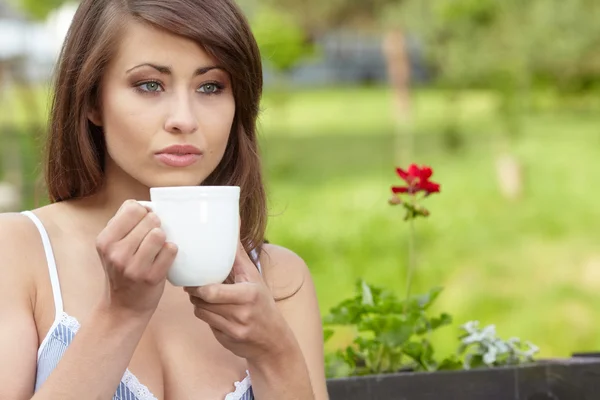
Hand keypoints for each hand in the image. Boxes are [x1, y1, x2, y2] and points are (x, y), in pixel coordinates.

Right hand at [95, 200, 177, 316]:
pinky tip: (162, 259)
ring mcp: (133, 266)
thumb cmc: (123, 271)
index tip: (143, 223)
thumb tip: (150, 206)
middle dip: (154, 225)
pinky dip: (170, 252)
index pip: (132, 207)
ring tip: (156, 249)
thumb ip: (125, 224)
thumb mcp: (113, 247)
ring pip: (159, 233)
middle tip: (150, 240)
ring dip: (163, 239)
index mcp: (105, 240)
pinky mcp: (151, 276)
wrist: (124, 307)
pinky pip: (170, 250)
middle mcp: (116, 252)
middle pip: (149, 219)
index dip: (143, 212)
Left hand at [185, 242, 291, 360]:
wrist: (274, 340)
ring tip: (203, 296)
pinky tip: (215, 312)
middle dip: (195, 293)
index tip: (194, 278)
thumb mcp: (254, 277)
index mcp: (249, 294)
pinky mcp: (228, 340)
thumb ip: (239, 253)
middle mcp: (242, 313)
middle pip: (203, 301)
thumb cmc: (262, 302)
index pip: (212, 292)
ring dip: (198, 304)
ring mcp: (235, 328)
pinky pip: (207, 324)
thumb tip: (233, 220)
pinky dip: (207, 316)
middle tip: (193, 285)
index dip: (198, 287)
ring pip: (201, 312)